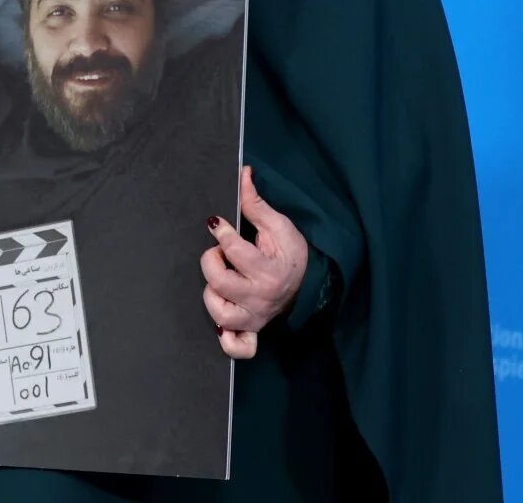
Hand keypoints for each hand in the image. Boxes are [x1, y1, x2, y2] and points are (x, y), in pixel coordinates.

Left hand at [199, 165, 308, 358]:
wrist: (310, 282)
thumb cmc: (293, 253)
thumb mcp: (279, 226)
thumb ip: (256, 204)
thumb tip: (243, 175)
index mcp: (270, 270)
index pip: (234, 250)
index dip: (221, 232)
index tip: (217, 223)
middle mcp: (261, 297)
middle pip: (219, 282)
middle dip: (212, 261)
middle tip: (220, 253)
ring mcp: (255, 317)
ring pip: (219, 313)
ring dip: (212, 294)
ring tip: (220, 280)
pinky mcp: (252, 329)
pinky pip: (236, 347)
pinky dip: (226, 338)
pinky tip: (222, 321)